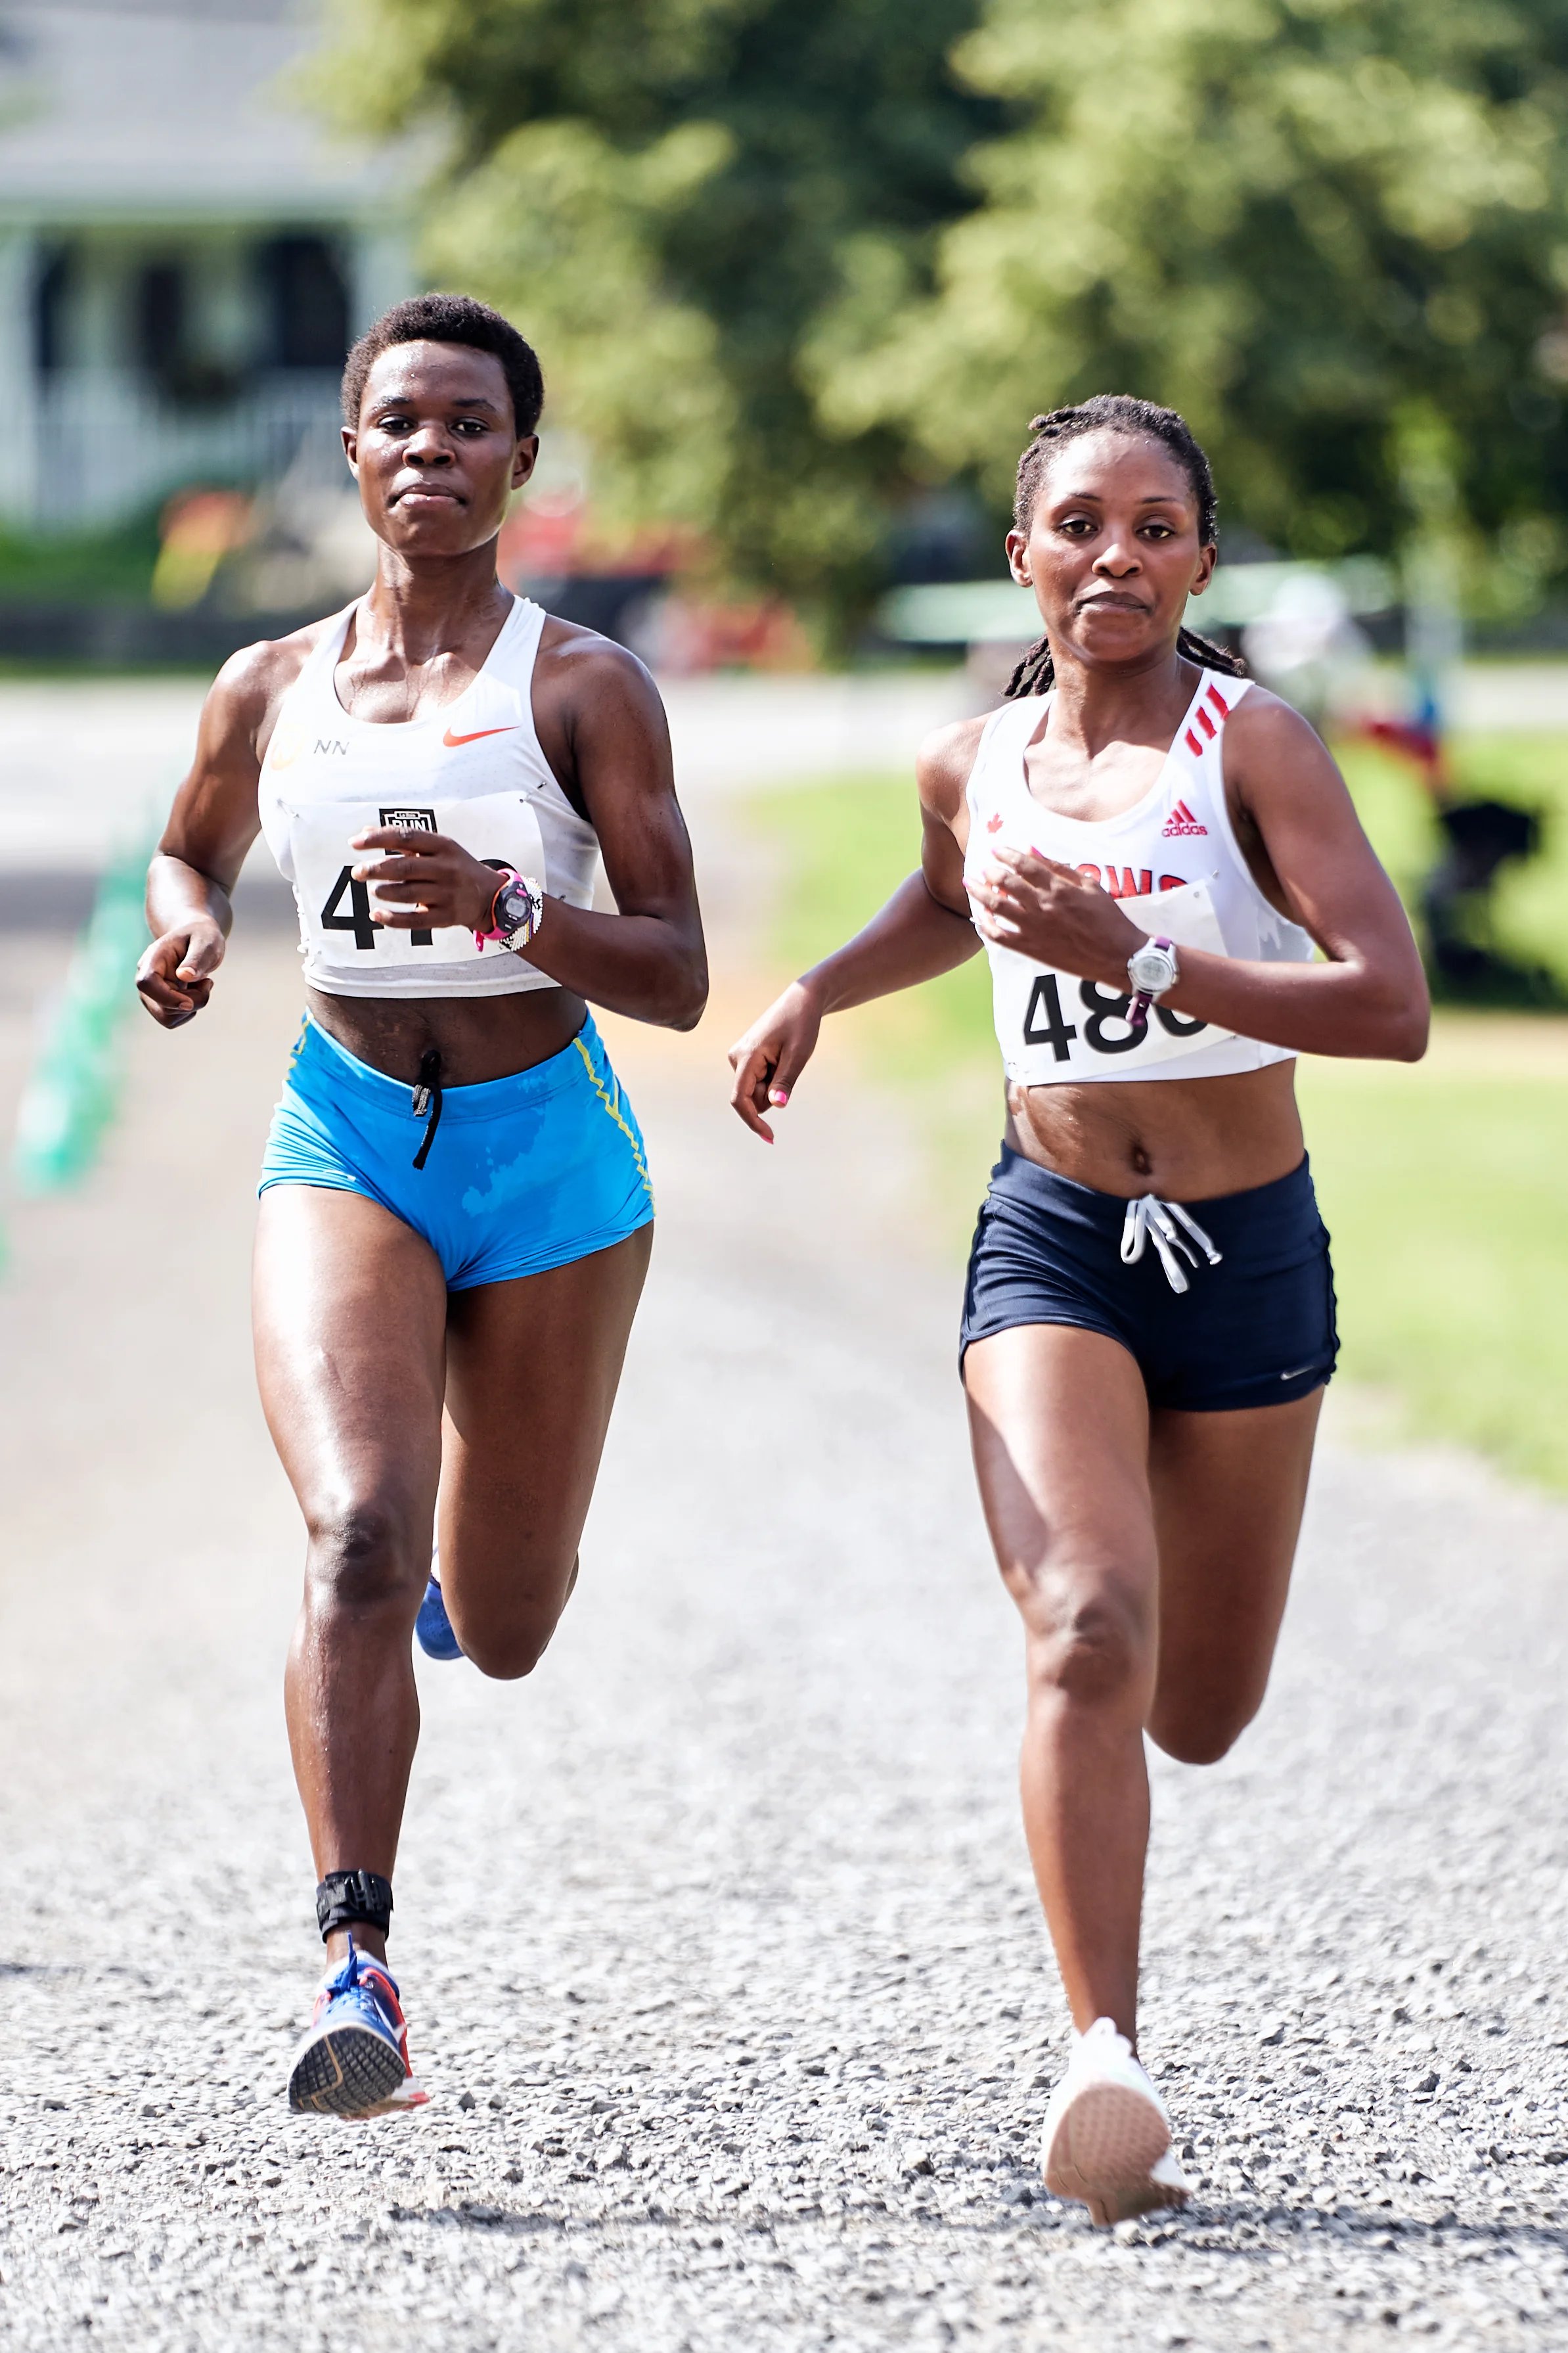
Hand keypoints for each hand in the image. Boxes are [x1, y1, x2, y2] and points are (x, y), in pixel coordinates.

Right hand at [136, 919, 225, 1026]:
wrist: (197, 939)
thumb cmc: (201, 937)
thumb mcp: (206, 942)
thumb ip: (197, 958)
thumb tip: (185, 976)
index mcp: (153, 958)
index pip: (146, 983)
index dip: (167, 998)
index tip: (189, 1002)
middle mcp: (146, 977)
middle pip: (161, 1006)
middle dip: (191, 1002)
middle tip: (207, 983)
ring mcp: (151, 992)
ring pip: (167, 1017)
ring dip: (192, 1007)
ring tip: (201, 985)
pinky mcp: (159, 1002)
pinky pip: (173, 1020)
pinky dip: (189, 1012)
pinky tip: (195, 992)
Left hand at [349, 827, 506, 932]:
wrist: (491, 896)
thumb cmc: (457, 868)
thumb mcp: (438, 848)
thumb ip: (403, 840)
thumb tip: (365, 832)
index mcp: (443, 846)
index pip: (406, 837)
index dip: (378, 839)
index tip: (355, 843)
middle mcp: (446, 868)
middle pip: (404, 868)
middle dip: (376, 869)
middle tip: (358, 872)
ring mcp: (447, 894)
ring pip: (408, 894)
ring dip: (385, 892)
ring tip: (374, 890)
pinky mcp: (446, 917)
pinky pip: (415, 920)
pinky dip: (393, 919)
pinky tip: (377, 914)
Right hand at [728, 980, 823, 1142]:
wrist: (802, 1000)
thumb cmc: (801, 1024)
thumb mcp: (798, 1055)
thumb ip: (785, 1081)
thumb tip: (776, 1107)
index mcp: (746, 1056)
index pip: (741, 1099)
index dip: (753, 1121)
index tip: (770, 1137)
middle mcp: (736, 1058)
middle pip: (753, 1098)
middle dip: (773, 1094)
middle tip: (790, 1067)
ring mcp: (739, 1058)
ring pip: (757, 1091)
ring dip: (774, 1085)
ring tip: (786, 1059)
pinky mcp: (746, 1059)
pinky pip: (759, 1082)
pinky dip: (773, 1078)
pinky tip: (781, 1057)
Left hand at [971, 845, 1143, 982]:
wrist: (1117, 956)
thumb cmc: (1108, 919)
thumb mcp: (1090, 886)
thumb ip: (1060, 868)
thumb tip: (1033, 852)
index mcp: (1058, 888)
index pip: (1024, 864)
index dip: (1007, 855)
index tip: (997, 850)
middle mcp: (1042, 906)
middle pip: (1005, 883)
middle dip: (990, 872)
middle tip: (984, 869)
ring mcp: (1034, 928)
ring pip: (996, 907)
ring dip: (979, 894)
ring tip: (970, 885)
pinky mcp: (1030, 948)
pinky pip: (999, 936)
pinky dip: (985, 926)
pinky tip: (979, 919)